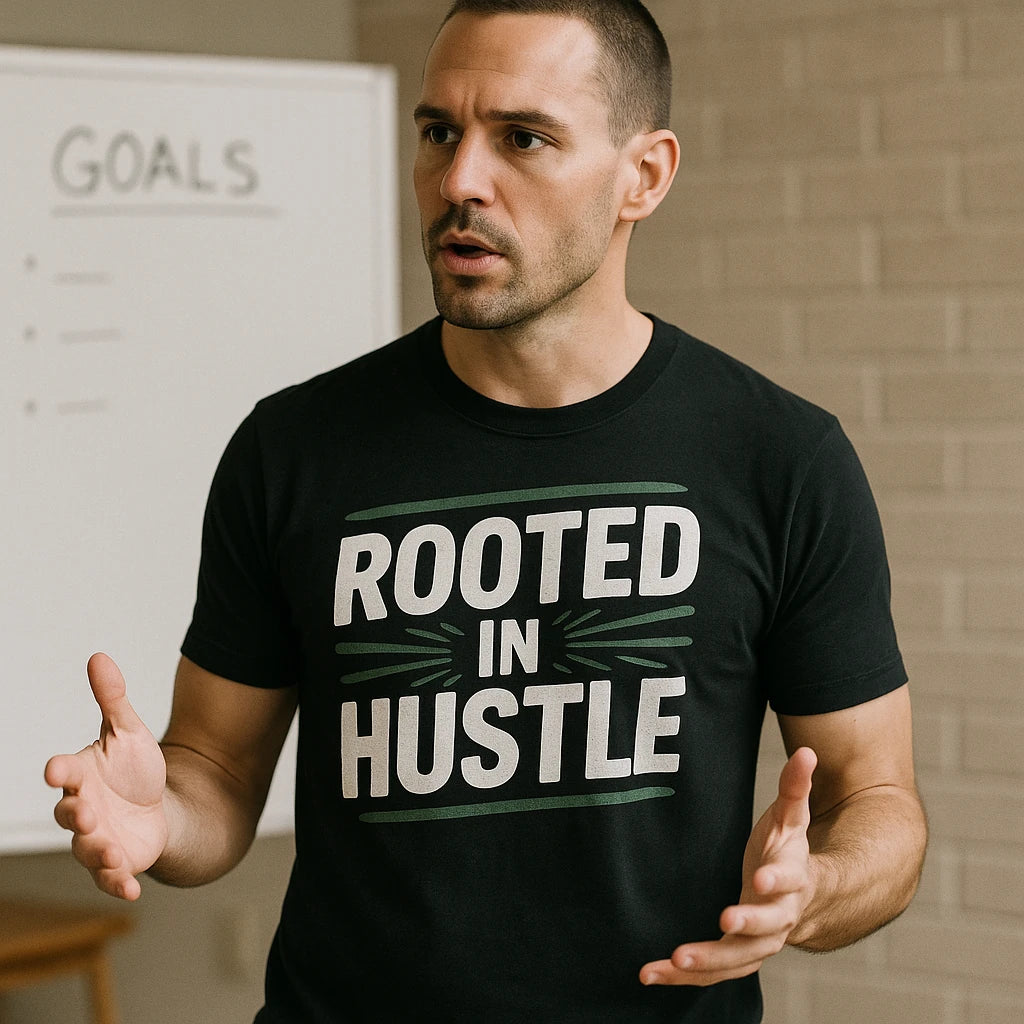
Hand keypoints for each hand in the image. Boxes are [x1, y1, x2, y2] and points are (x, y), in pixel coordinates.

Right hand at [45, 653, 168, 899]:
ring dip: (97, 852)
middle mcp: (82, 809)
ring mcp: (96, 839)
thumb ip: (112, 698)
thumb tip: (99, 656)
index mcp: (81, 776)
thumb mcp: (128, 730)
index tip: (57, 767)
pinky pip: (112, 877)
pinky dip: (118, 883)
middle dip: (75, 814)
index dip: (60, 770)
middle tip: (85, 812)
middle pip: (70, 814)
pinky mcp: (116, 862)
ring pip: (88, 849)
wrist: (157, 805)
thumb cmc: (134, 767)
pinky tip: (131, 889)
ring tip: (112, 852)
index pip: (64, 772)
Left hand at [639, 747, 817, 986]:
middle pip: (767, 928)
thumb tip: (807, 752)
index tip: (758, 876)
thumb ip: (795, 787)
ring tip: (673, 959)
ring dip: (707, 963)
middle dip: (746, 924)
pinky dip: (682, 977)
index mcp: (794, 881)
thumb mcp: (792, 817)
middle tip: (722, 920)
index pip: (788, 881)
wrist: (802, 897)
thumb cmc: (787, 850)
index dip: (776, 879)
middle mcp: (779, 917)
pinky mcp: (735, 955)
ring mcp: (759, 942)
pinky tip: (649, 974)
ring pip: (737, 959)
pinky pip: (712, 973)